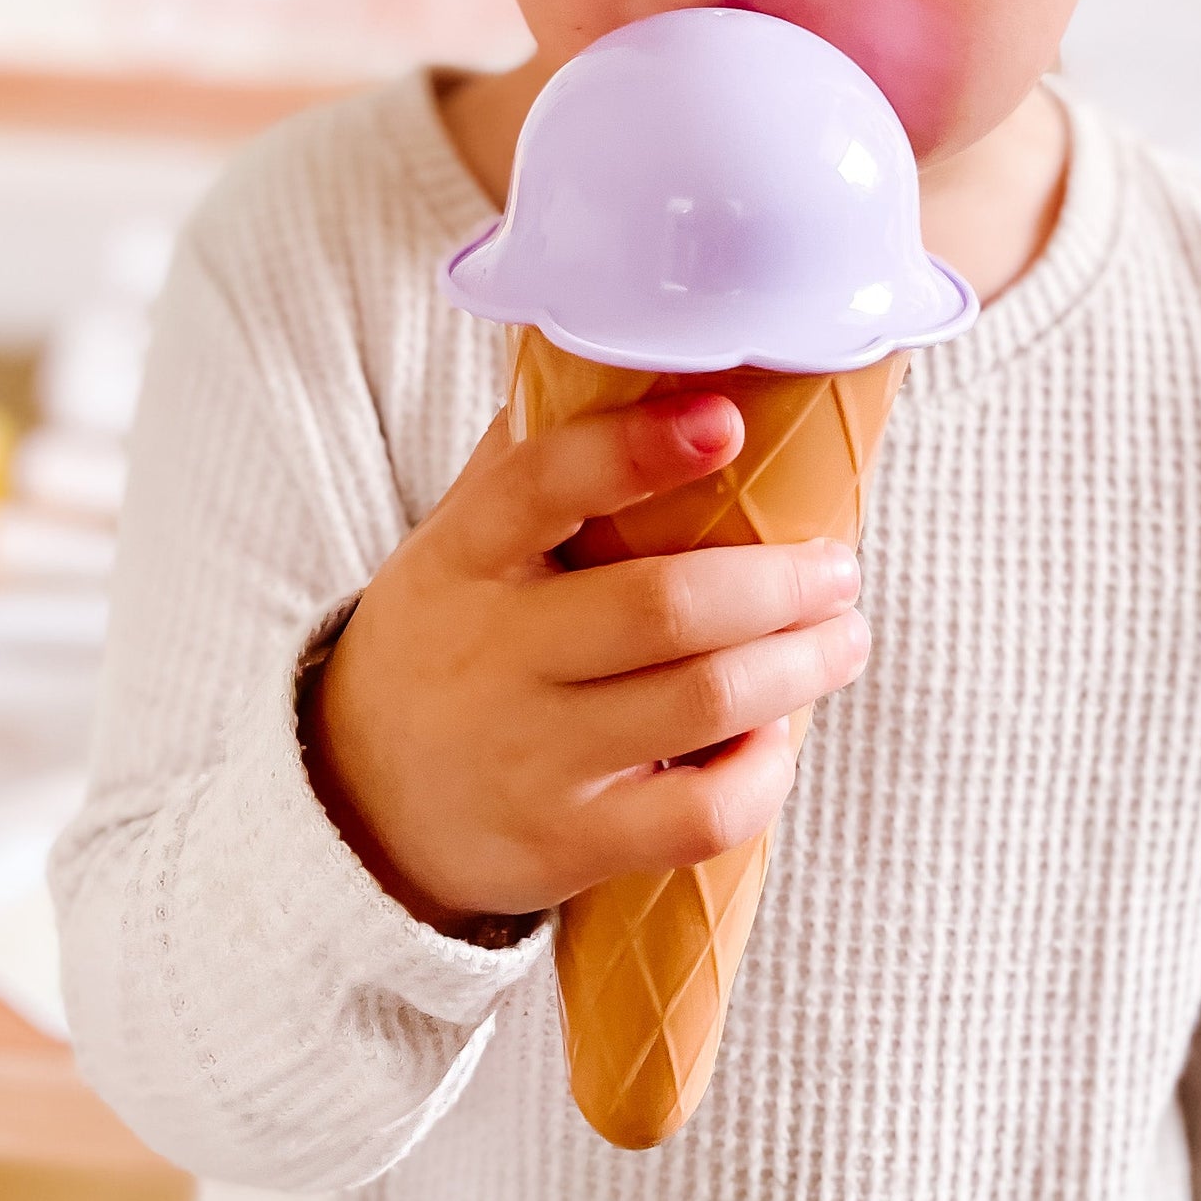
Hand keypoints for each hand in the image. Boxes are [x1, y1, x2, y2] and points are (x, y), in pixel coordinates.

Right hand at [304, 392, 870, 931]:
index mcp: (467, 555)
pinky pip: (697, 815)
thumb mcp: (459, 540)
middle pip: (665, 609)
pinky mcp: (565, 845)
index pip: (546, 484)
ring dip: (800, 666)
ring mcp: (530, 756)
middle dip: (781, 583)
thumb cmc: (450, 633)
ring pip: (702, 704)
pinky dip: (763, 772)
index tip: (726, 420)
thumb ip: (535, 457)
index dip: (640, 449)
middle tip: (839, 567)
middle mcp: (494, 653)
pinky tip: (779, 736)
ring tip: (843, 636)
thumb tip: (641, 355)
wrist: (357, 797)